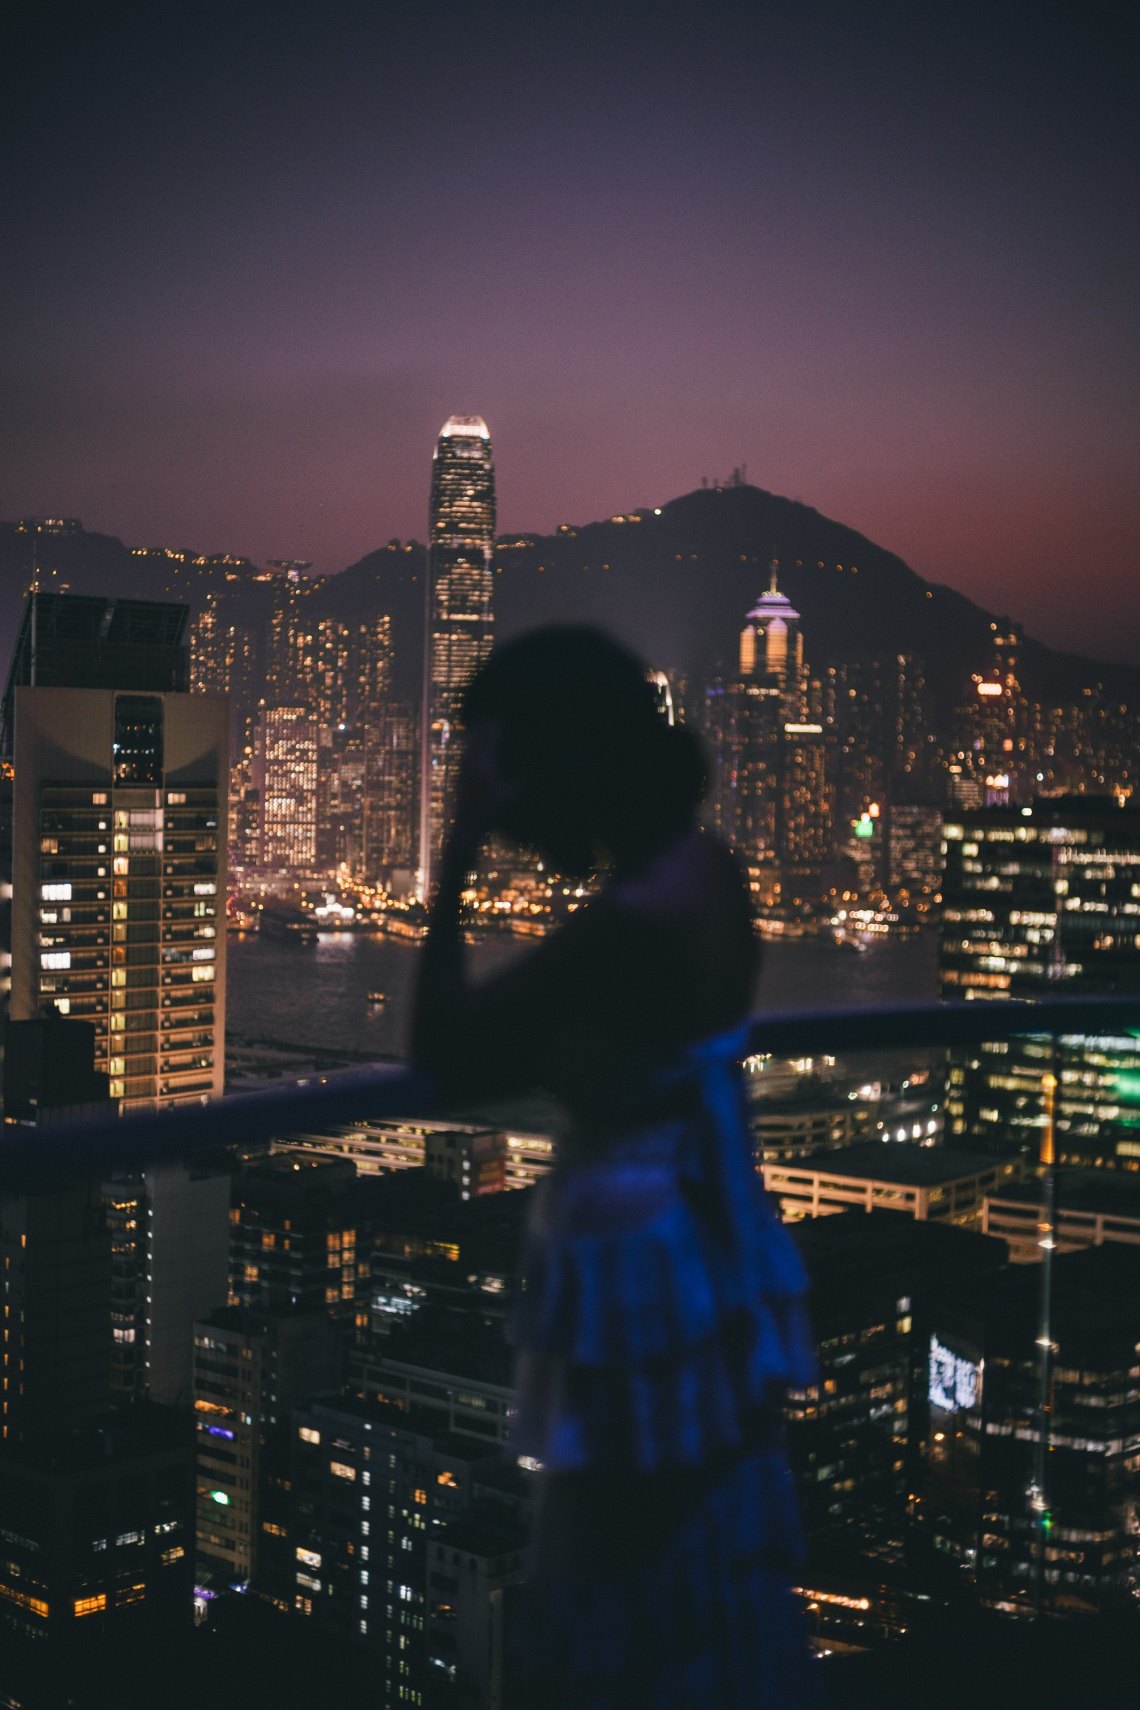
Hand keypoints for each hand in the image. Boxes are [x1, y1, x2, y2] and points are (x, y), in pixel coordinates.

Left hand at [450, 720, 512, 852]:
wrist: (467, 825)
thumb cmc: (491, 811)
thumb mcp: (511, 795)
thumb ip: (523, 777)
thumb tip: (536, 762)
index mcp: (485, 764)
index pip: (491, 737)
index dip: (498, 724)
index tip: (505, 713)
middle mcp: (472, 761)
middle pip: (479, 734)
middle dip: (488, 721)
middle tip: (496, 709)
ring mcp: (464, 765)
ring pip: (470, 739)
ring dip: (478, 727)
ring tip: (485, 716)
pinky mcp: (461, 770)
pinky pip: (466, 747)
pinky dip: (472, 738)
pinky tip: (474, 736)